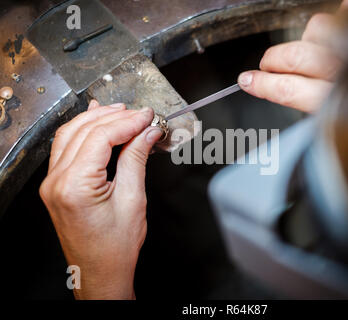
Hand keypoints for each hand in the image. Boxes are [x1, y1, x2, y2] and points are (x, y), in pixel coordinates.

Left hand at [39, 100, 162, 299]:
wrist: (100, 273)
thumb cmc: (115, 247)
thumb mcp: (132, 199)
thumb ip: (136, 159)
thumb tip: (147, 134)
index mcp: (74, 186)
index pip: (100, 137)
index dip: (127, 123)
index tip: (147, 117)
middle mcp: (56, 181)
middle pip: (85, 131)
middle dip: (115, 118)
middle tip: (141, 115)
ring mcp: (52, 183)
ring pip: (71, 134)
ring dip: (97, 119)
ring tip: (122, 113)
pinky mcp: (56, 185)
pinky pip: (65, 148)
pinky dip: (82, 131)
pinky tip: (94, 119)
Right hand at [238, 0, 347, 111]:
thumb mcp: (342, 115)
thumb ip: (314, 102)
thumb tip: (285, 89)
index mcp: (338, 100)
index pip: (288, 91)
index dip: (262, 85)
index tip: (246, 80)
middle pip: (294, 57)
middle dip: (273, 59)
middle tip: (267, 63)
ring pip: (317, 29)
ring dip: (311, 40)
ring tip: (320, 51)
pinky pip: (345, 11)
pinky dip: (343, 19)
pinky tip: (347, 34)